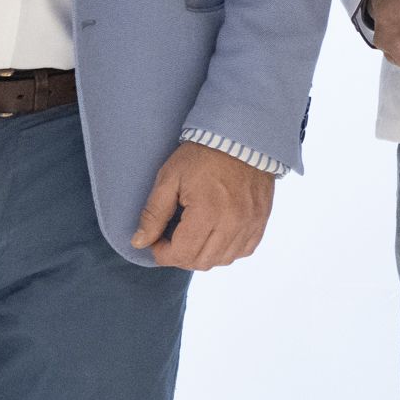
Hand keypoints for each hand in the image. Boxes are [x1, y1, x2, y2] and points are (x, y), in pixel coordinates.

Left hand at [132, 141, 277, 269]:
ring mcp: (251, 223)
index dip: (162, 254)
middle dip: (180, 256)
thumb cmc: (202, 155)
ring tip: (193, 238)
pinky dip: (227, 251)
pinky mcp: (261, 220)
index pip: (181, 254)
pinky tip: (216, 237)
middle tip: (171, 239)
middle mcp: (233, 222)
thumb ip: (153, 213)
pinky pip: (243, 251)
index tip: (156, 240)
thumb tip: (139, 242)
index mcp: (208, 211)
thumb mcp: (169, 178)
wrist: (241, 137)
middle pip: (201, 262)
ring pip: (222, 260)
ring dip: (203, 256)